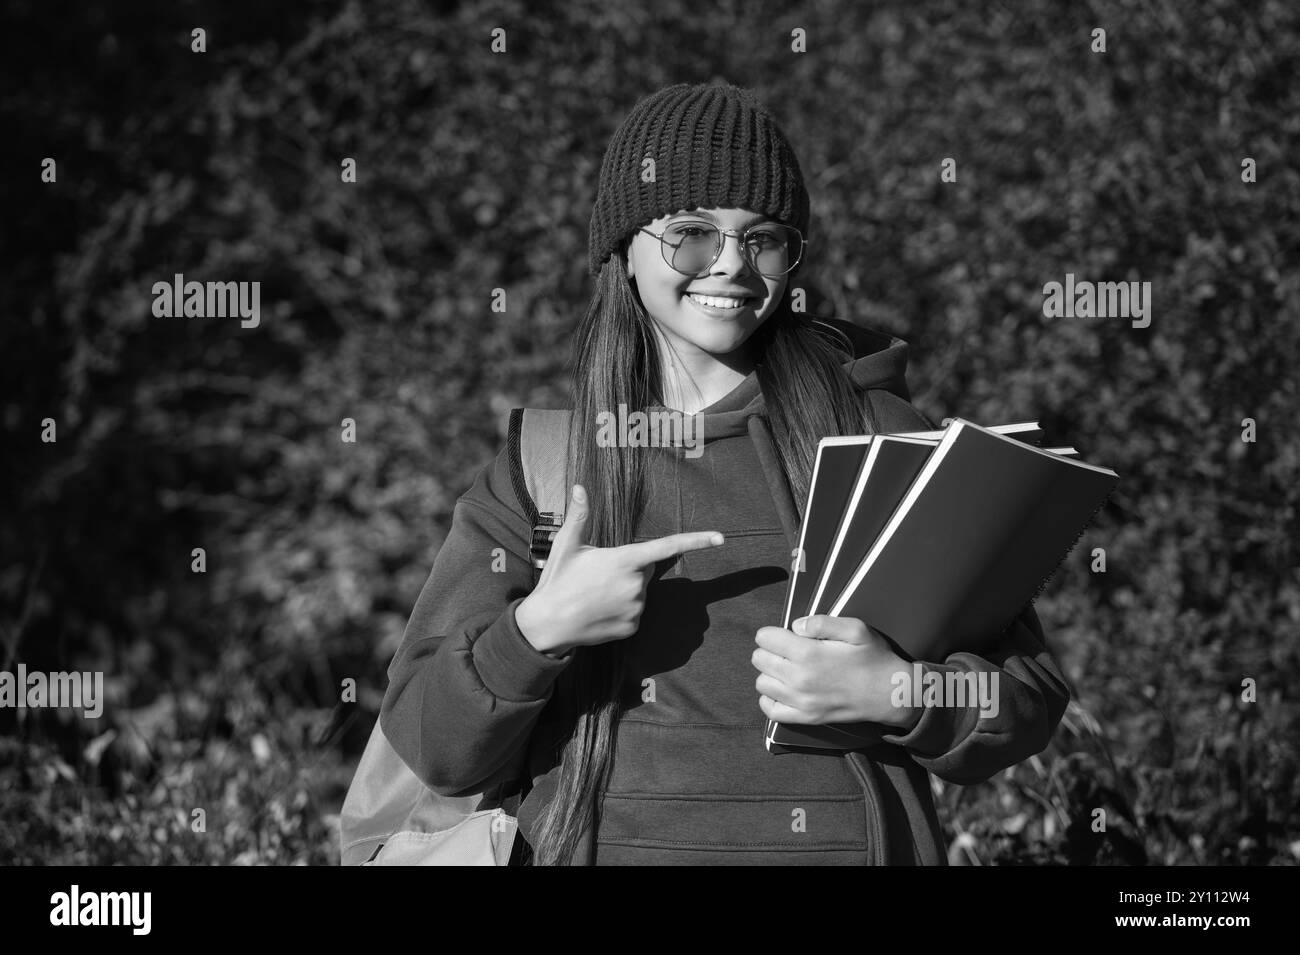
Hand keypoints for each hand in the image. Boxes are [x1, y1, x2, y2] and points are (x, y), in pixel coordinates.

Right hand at [515, 484, 724, 655]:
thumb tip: (579, 486)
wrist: (547, 624)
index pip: (667, 547)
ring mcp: (636, 608)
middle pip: (646, 569)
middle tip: (599, 574)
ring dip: (625, 589)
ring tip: (596, 594)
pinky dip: (622, 610)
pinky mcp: (633, 627)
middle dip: (630, 568)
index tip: (720, 537)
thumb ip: (580, 515)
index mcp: (625, 559)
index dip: (696, 541)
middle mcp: (636, 584)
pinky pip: (635, 613)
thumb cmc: (558, 580)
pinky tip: (600, 610)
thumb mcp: (567, 545)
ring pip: (640, 592)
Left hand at [752, 615, 919, 728]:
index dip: (773, 632)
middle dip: (770, 650)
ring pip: (761, 683)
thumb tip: (796, 626)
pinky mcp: (805, 718)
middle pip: (759, 659)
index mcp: (808, 653)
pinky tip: (783, 689)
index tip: (787, 635)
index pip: (765, 638)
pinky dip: (770, 698)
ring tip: (787, 668)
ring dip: (770, 673)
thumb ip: (822, 622)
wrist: (890, 694)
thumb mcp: (856, 629)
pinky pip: (771, 710)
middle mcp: (799, 679)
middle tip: (789, 650)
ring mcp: (801, 701)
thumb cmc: (873, 658)